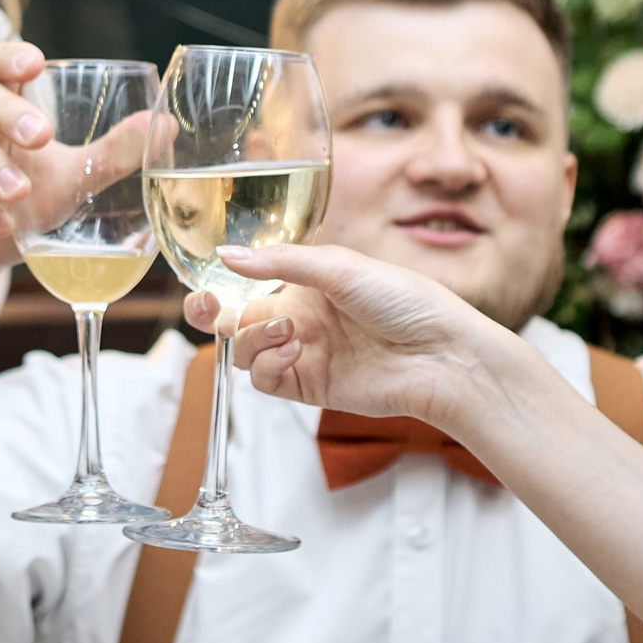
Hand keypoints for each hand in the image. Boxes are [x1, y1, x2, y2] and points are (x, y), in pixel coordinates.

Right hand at [217, 242, 511, 426]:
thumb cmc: (405, 300)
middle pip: (236, 321)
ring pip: (245, 352)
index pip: (248, 284)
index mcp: (307, 284)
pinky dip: (266, 365)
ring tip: (286, 332)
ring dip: (251, 339)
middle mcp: (301, 319)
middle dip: (213, 315)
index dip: (219, 286)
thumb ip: (280, 262)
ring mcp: (304, 354)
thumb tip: (226, 255)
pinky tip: (291, 351)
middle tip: (206, 307)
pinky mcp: (310, 388)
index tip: (202, 284)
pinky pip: (264, 380)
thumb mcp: (341, 267)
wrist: (440, 354)